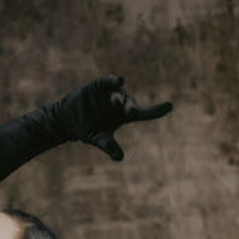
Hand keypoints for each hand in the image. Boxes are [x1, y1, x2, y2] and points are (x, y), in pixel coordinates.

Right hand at [52, 75, 172, 160]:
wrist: (69, 118)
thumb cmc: (89, 129)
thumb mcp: (98, 139)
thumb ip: (108, 146)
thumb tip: (120, 158)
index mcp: (126, 115)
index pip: (144, 113)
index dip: (157, 110)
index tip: (169, 105)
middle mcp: (122, 102)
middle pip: (131, 104)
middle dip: (131, 108)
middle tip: (131, 112)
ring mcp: (112, 92)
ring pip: (120, 94)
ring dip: (119, 98)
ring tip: (114, 102)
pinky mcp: (101, 84)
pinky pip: (109, 81)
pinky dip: (113, 80)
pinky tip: (119, 80)